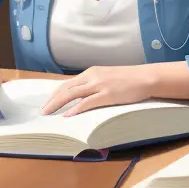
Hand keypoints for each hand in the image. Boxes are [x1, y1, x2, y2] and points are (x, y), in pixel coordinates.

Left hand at [40, 65, 154, 116]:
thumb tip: (81, 95)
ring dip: (58, 104)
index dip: (55, 94)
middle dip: (52, 100)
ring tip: (48, 113)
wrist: (145, 77)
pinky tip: (67, 115)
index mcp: (91, 72)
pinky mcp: (107, 95)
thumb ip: (93, 84)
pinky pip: (87, 102)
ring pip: (72, 94)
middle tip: (43, 111)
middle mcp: (92, 76)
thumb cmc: (128, 79)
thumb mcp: (107, 77)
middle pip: (66, 88)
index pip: (67, 83)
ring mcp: (99, 85)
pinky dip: (75, 108)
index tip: (47, 103)